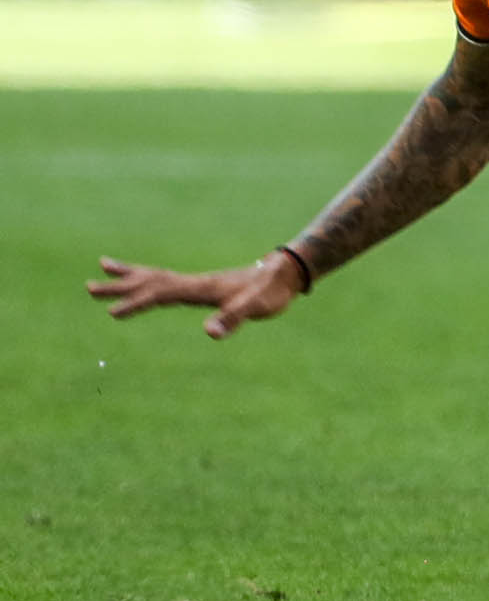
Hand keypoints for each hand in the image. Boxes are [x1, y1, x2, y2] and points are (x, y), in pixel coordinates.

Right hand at [89, 251, 303, 339]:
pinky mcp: (204, 286)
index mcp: (202, 288)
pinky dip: (149, 279)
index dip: (138, 303)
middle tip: (88, 287)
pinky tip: (143, 282)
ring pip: (156, 277)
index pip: (163, 294)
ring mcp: (198, 282)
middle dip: (121, 286)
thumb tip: (210, 332)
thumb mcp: (257, 308)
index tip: (113, 312)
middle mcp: (195, 282)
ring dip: (129, 276)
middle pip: (151, 282)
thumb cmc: (274, 291)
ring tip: (102, 268)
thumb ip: (234, 318)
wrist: (288, 271)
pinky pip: (168, 280)